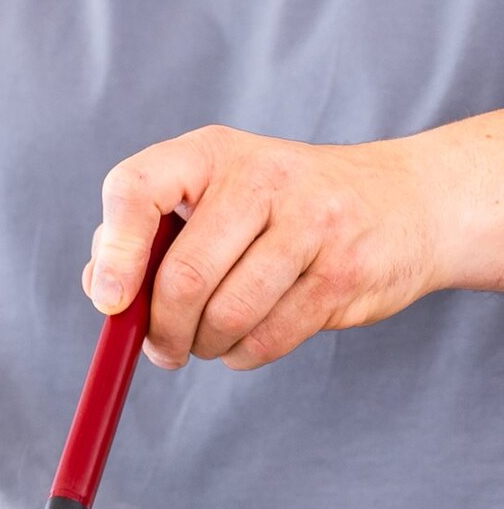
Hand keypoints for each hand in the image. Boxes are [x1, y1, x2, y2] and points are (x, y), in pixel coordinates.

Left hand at [82, 124, 447, 370]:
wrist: (404, 202)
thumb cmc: (278, 210)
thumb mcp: (211, 199)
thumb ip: (146, 239)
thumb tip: (103, 290)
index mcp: (209, 154)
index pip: (138, 190)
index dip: (115, 252)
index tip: (111, 302)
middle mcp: (262, 177)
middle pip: (185, 277)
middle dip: (161, 331)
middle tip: (161, 349)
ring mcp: (313, 222)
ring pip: (226, 317)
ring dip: (205, 347)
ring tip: (208, 340)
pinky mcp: (345, 271)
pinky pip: (268, 339)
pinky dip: (243, 354)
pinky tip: (248, 338)